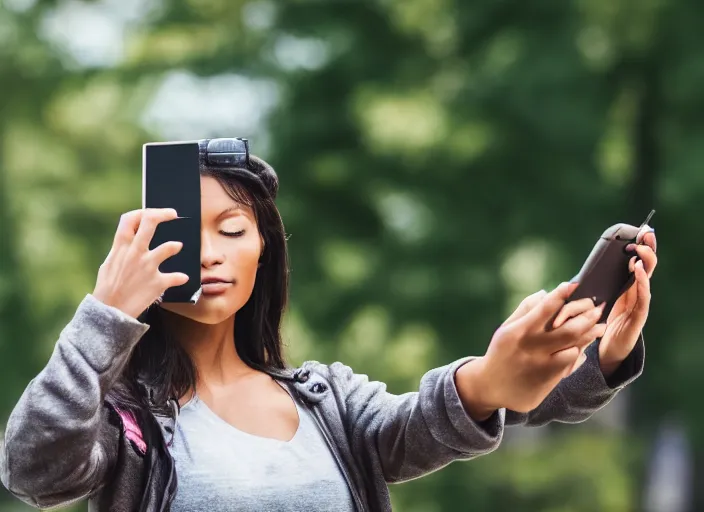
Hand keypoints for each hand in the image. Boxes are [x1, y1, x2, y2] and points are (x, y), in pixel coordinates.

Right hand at [92, 208, 188, 318]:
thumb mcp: (110, 263)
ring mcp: (147, 267)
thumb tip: (132, 238)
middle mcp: (135, 253)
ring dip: (174, 245)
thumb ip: (122, 250)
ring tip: (177, 246)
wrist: (109, 312)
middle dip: (163, 214)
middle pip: (150, 222)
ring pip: (169, 247)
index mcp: (121, 248)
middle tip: (173, 214)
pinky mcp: (157, 283)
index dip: (142, 211)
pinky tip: (184, 278)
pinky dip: (180, 277)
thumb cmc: (108, 288)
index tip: (152, 212)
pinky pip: (175, 277)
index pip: (130, 219)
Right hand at [456, 283, 606, 419]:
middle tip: (597, 307)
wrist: (490, 387)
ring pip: (575, 347)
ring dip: (590, 335)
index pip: (546, 307)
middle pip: (569, 328)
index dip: (562, 294)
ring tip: (600, 326)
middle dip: (588, 316)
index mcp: (520, 331)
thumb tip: (546, 293)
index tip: (574, 285)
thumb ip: (525, 310)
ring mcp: (542, 365)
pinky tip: (584, 345)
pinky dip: (579, 352)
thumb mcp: (506, 329)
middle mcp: (532, 347)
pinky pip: (571, 363)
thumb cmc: (500, 352)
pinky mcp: (549, 380)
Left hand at [598, 225, 656, 376]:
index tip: (644, 229)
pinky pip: (642, 300)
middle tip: (645, 234)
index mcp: (627, 286)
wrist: (607, 350)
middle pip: (646, 267)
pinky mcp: (637, 319)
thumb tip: (583, 267)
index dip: (643, 246)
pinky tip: (638, 275)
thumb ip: (595, 284)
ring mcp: (639, 305)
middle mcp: (637, 293)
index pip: (638, 262)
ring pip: (646, 280)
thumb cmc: (600, 322)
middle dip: (648, 249)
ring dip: (644, 264)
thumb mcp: (596, 298)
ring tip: (640, 251)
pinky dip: (641, 286)